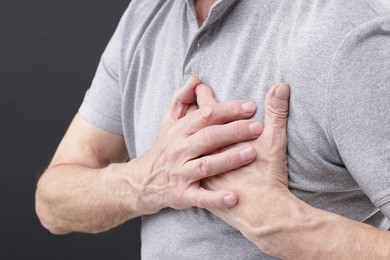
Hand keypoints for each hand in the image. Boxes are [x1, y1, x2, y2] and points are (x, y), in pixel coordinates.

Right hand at [132, 76, 263, 214]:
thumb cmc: (164, 148)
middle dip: (234, 131)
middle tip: (258, 127)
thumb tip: (195, 79)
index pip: (205, 116)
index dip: (228, 110)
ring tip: (252, 153)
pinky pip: (201, 197)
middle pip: (208, 138)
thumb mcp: (168, 122)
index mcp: (179, 131)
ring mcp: (180, 174)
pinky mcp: (182, 195)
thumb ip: (181, 99)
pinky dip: (216, 198)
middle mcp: (179, 151)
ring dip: (229, 159)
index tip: (250, 106)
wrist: (144, 182)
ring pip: (206, 165)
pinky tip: (234, 197)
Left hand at [203, 83, 289, 251]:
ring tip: (188, 129)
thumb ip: (276, 112)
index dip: (206, 98)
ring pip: (190, 151)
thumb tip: (282, 86)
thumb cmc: (269, 177)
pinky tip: (191, 159)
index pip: (209, 112)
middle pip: (196, 130)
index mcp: (221, 139)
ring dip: (190, 139)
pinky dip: (192, 163)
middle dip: (195, 116)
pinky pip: (193, 172)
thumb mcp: (274, 141)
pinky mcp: (201, 189)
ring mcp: (200, 172)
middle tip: (191, 106)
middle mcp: (205, 153)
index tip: (201, 88)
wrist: (262, 214)